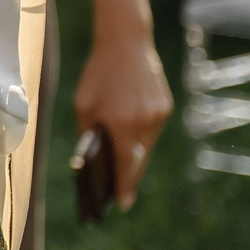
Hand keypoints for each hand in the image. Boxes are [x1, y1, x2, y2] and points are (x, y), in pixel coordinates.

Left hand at [73, 29, 172, 208]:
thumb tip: (93, 157)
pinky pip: (152, 130)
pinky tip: (130, 142)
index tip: (123, 205)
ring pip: (147, 145)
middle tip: (121, 193)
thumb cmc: (98, 74)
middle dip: (129, 175)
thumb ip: (89, 132)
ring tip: (122, 171)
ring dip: (135, 156)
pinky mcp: (166, 106)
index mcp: (122, 122)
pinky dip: (141, 136)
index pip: (124, 164)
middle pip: (138, 159)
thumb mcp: (83, 104)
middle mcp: (145, 122)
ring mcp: (159, 114)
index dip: (124, 185)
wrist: (126, 43)